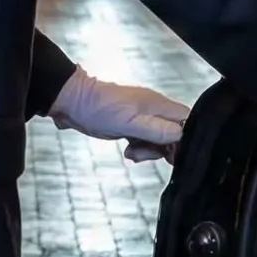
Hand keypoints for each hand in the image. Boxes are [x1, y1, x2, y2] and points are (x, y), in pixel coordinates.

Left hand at [49, 67, 187, 162]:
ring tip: (132, 153)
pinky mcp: (130, 123)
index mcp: (157, 104)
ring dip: (149, 150)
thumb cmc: (97, 109)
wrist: (70, 102)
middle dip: (163, 148)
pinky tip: (128, 151)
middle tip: (144, 154)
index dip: (185, 137)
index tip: (171, 154)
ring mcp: (141, 116)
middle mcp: (153, 109)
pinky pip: (145, 139)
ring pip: (159, 138)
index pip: (186, 119)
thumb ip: (156, 129)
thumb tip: (180, 135)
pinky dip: (140, 148)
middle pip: (174, 132)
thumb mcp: (129, 123)